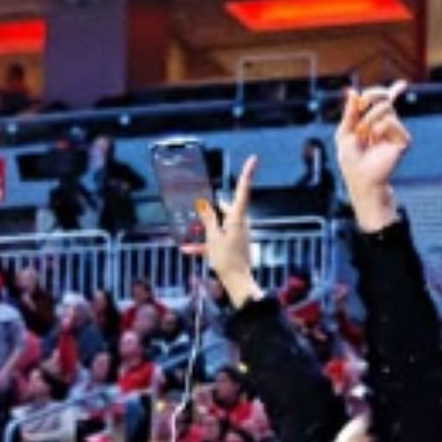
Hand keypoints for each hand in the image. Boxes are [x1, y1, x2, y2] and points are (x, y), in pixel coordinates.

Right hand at [194, 155, 258, 303]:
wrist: (237, 283)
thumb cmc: (227, 260)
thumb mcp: (213, 238)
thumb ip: (208, 220)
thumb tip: (204, 204)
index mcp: (237, 218)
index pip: (243, 191)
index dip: (247, 174)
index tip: (253, 159)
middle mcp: (240, 224)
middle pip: (230, 208)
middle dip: (218, 205)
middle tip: (211, 199)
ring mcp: (238, 235)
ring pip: (222, 224)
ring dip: (208, 225)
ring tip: (194, 223)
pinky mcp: (233, 246)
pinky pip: (218, 240)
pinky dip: (205, 243)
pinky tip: (188, 250)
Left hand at [336, 84, 411, 230]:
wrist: (360, 178)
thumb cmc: (351, 161)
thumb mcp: (344, 133)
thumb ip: (349, 113)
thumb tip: (352, 91)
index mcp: (374, 122)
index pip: (385, 102)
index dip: (394, 91)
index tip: (402, 85)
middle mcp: (387, 124)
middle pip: (384, 96)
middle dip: (370, 95)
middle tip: (361, 104)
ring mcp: (395, 131)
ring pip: (385, 106)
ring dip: (368, 119)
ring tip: (364, 135)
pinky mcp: (403, 139)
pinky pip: (390, 121)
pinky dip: (378, 128)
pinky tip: (375, 140)